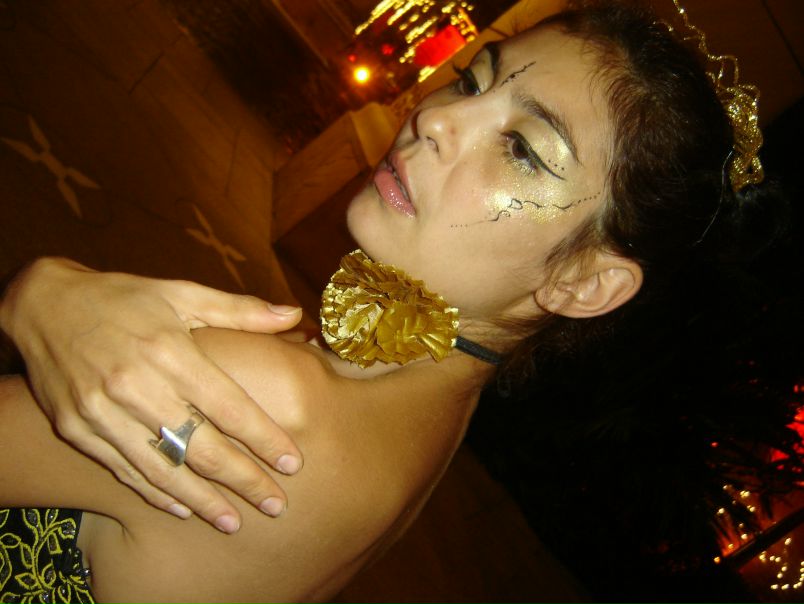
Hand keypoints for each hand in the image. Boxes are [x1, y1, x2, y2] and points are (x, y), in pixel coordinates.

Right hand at [0, 258, 303, 532]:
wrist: (42, 305)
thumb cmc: (122, 297)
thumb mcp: (180, 292)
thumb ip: (238, 310)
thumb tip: (293, 313)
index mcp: (168, 351)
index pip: (228, 407)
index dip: (263, 438)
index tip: (293, 463)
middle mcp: (135, 386)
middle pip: (201, 447)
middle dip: (243, 480)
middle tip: (276, 505)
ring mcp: (102, 413)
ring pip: (163, 469)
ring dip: (202, 500)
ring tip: (234, 522)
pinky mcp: (77, 429)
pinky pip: (124, 469)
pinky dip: (155, 492)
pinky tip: (182, 508)